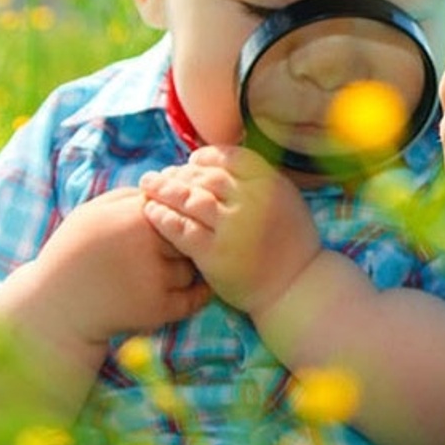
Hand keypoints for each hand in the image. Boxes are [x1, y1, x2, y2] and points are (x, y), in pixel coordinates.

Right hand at [15, 187, 208, 347]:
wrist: (52, 307)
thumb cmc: (72, 253)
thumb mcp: (93, 212)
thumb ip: (131, 196)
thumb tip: (170, 186)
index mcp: (134, 216)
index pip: (181, 206)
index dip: (177, 216)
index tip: (167, 226)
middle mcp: (148, 244)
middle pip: (191, 235)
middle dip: (183, 242)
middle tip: (168, 250)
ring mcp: (155, 278)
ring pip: (193, 266)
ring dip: (183, 269)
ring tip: (158, 273)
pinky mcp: (158, 308)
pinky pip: (195, 297)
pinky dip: (195, 294)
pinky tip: (181, 289)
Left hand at [140, 146, 321, 315]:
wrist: (296, 286)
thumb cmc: (290, 244)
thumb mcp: (287, 201)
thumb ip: (260, 181)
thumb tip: (221, 164)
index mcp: (272, 185)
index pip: (231, 158)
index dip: (206, 157)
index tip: (191, 162)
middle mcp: (253, 202)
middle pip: (207, 177)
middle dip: (180, 173)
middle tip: (161, 175)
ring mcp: (234, 228)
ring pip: (191, 199)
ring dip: (165, 190)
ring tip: (148, 187)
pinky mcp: (215, 254)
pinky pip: (182, 230)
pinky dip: (164, 218)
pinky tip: (152, 212)